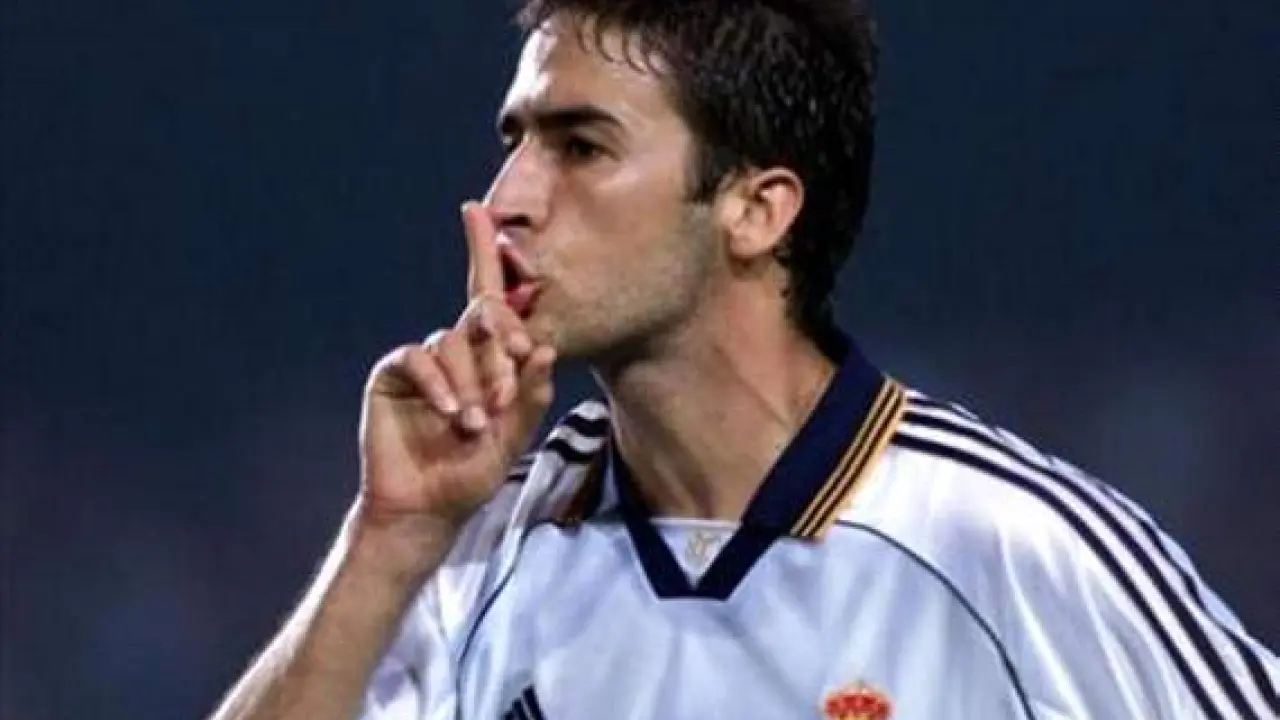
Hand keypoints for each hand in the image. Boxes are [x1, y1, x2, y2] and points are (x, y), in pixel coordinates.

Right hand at [357, 202, 554, 539]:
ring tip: (477, 424)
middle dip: (500, 332)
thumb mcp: (513, 435)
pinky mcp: (394, 373)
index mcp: (487, 356)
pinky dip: (439, 385)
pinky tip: (452, 413)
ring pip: (455, 343)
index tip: (478, 210)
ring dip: (472, 382)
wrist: (427, 506)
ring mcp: (424, 358)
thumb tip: (543, 348)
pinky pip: (419, 359)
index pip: (491, 296)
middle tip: (513, 361)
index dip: (483, 249)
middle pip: (478, 310)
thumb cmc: (471, 472)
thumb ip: (529, 395)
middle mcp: (456, 348)